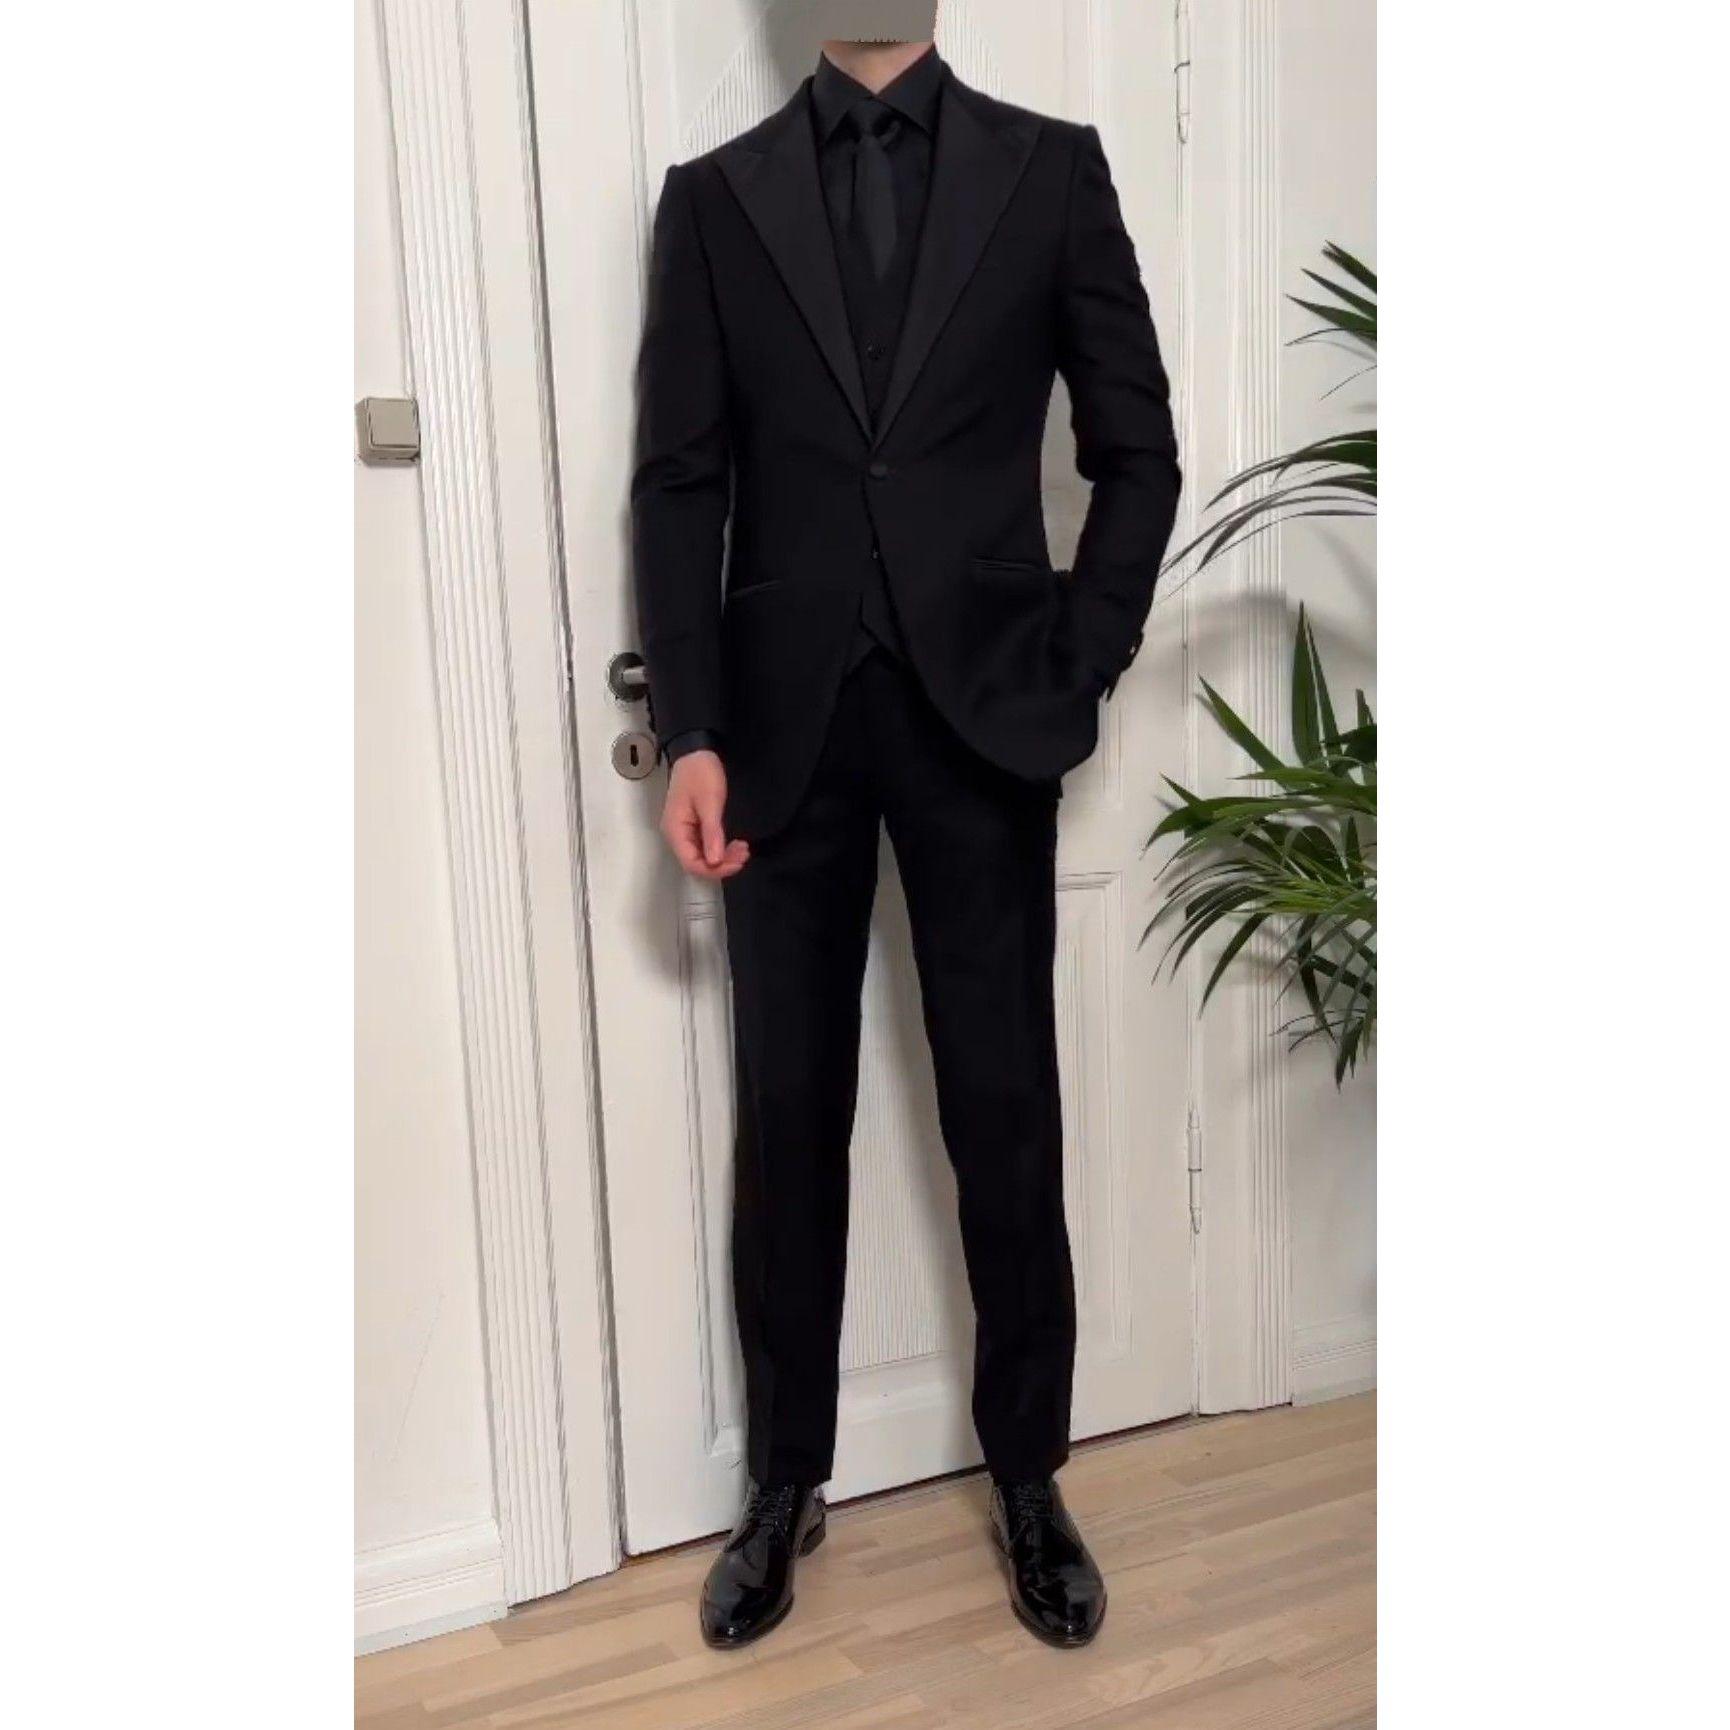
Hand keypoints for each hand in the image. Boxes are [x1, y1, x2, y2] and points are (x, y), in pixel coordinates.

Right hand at [660, 749, 749, 880]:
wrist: (697, 751)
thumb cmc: (701, 774)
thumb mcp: (710, 802)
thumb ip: (711, 833)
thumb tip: (715, 862)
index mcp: (675, 830)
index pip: (692, 864)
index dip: (715, 869)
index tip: (739, 862)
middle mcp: (676, 834)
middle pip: (697, 862)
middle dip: (722, 863)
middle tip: (745, 853)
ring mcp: (684, 830)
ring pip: (703, 855)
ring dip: (723, 857)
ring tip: (743, 848)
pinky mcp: (693, 825)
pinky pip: (705, 845)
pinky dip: (721, 848)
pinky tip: (735, 844)